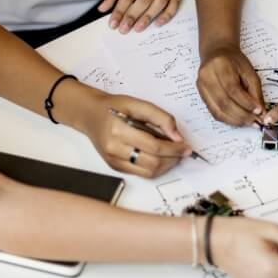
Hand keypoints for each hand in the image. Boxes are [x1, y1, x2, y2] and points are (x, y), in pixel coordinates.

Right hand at [76, 86, 190, 178]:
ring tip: (174, 155)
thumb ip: (160, 117)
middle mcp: (114, 148)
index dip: (174, 148)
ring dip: (166, 165)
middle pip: (152, 162)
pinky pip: (141, 173)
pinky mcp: (115, 167)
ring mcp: (113, 160)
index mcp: (118, 129)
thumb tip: (177, 136)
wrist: (91, 115)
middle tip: (183, 151)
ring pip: (148, 171)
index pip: (153, 145)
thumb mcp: (138, 103)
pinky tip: (161, 158)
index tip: (186, 145)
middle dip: (173, 158)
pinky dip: (155, 168)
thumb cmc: (114, 107)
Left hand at [99, 0, 182, 33]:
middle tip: (124, 29)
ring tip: (138, 28)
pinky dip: (167, 15)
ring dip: (148, 17)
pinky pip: (174, 4)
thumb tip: (103, 8)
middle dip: (133, 15)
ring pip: (159, 2)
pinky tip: (158, 23)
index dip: (120, 9)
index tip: (113, 23)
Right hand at [196, 43, 264, 125]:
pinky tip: (238, 120)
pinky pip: (214, 112)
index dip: (246, 103)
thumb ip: (255, 92)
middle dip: (242, 115)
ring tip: (249, 122)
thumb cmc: (234, 60)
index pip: (232, 89)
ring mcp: (201, 86)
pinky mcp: (200, 95)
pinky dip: (227, 119)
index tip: (258, 111)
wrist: (216, 53)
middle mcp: (207, 75)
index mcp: (220, 65)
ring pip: (217, 111)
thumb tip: (261, 112)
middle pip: (224, 102)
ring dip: (235, 120)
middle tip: (255, 121)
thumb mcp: (249, 71)